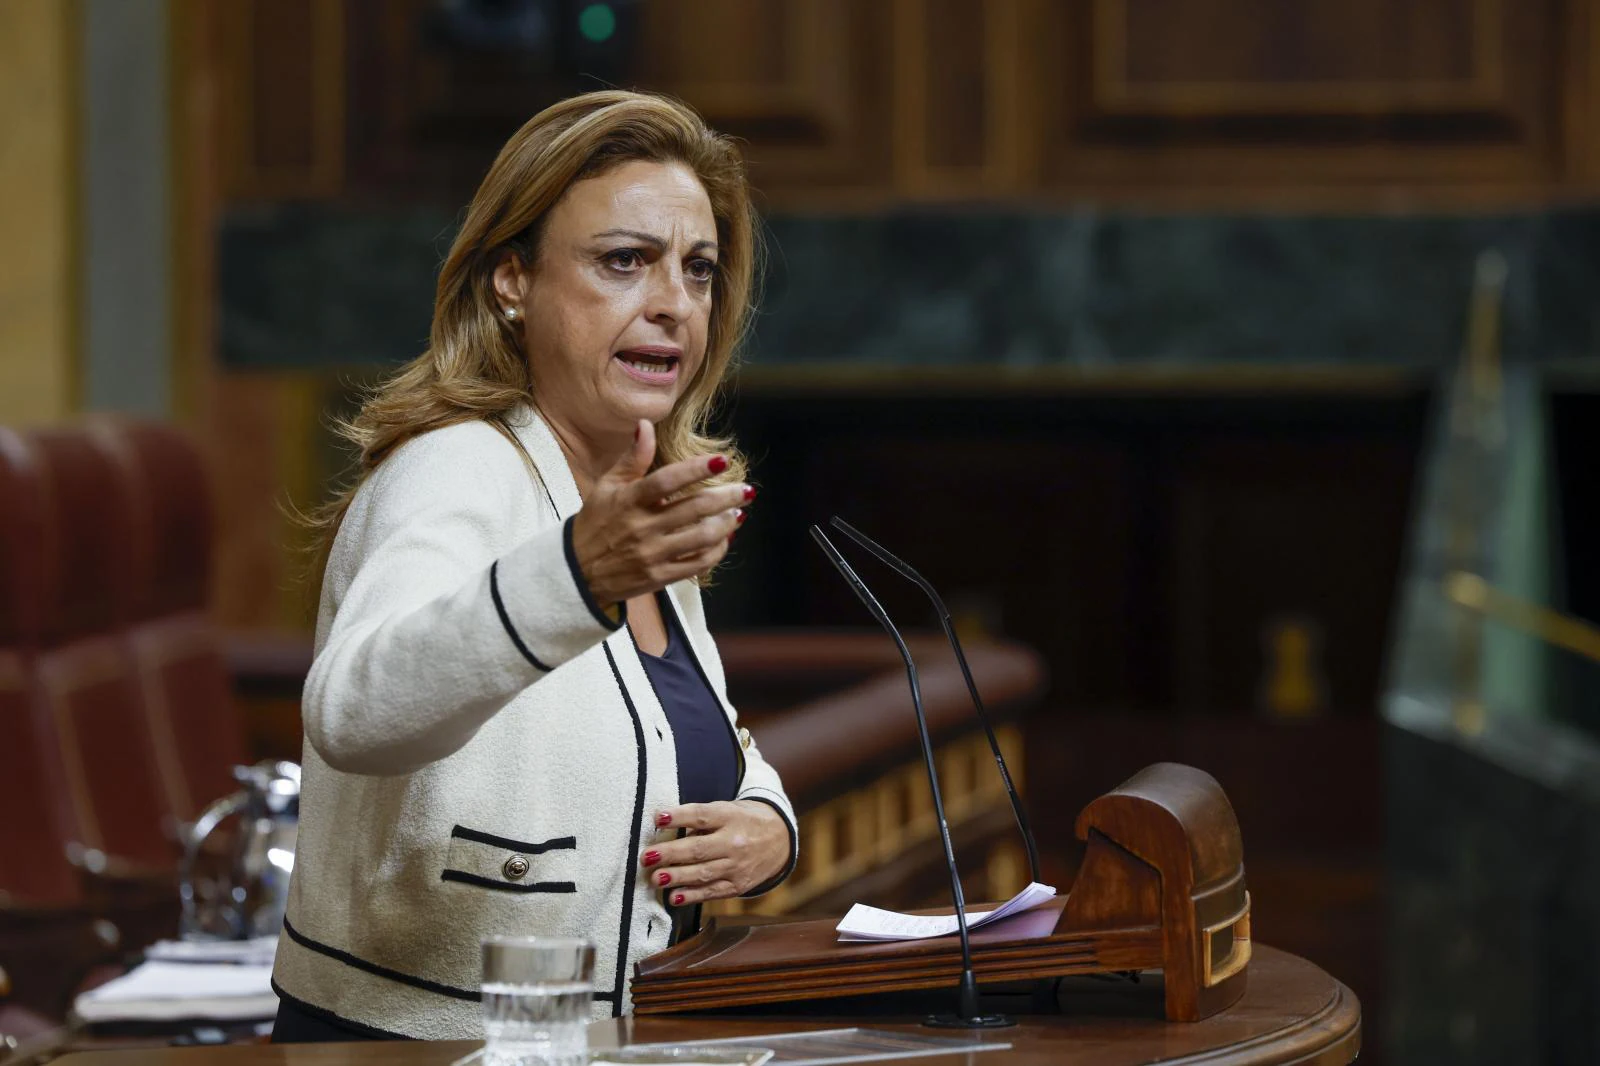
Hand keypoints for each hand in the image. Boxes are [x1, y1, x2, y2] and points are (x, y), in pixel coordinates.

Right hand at [571, 420, 750, 606]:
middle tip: (746, 490)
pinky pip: (697, 564)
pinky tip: (724, 539)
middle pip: (693, 509)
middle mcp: (642, 527)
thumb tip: (645, 425)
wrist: (577, 572)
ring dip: (726, 524)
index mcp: (628, 500)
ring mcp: (652, 554)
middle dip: (726, 497)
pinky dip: (716, 550)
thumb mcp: (607, 487)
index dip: (696, 469)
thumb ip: (632, 458)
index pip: (667, 480)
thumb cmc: (595, 523)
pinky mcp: (659, 577)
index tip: (722, 460)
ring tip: (737, 513)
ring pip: (701, 538)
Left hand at [641, 800, 790, 904]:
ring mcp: (737, 866)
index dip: (679, 817)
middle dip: (671, 853)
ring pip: (704, 873)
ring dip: (677, 877)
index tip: (657, 818)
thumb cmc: (743, 821)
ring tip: (655, 878)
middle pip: (699, 848)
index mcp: (730, 817)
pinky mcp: (738, 885)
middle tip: (647, 856)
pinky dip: (692, 895)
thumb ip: (701, 818)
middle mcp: (735, 842)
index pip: (702, 815)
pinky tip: (674, 897)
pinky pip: (712, 892)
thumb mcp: (727, 810)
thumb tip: (664, 827)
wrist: (780, 839)